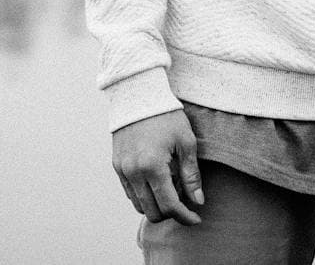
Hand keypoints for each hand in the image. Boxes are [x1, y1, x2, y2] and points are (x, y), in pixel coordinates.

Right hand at [112, 109, 203, 224]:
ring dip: (156, 206)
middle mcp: (133, 172)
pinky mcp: (117, 166)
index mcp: (152, 166)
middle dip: (170, 214)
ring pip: (139, 205)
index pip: (169, 205)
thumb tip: (198, 201)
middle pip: (152, 211)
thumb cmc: (166, 116)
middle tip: (185, 203)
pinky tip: (157, 183)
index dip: (185, 216)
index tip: (196, 219)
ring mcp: (122, 170)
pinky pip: (130, 193)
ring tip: (171, 189)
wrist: (138, 95)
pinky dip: (144, 196)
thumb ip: (191, 175)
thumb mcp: (186, 142)